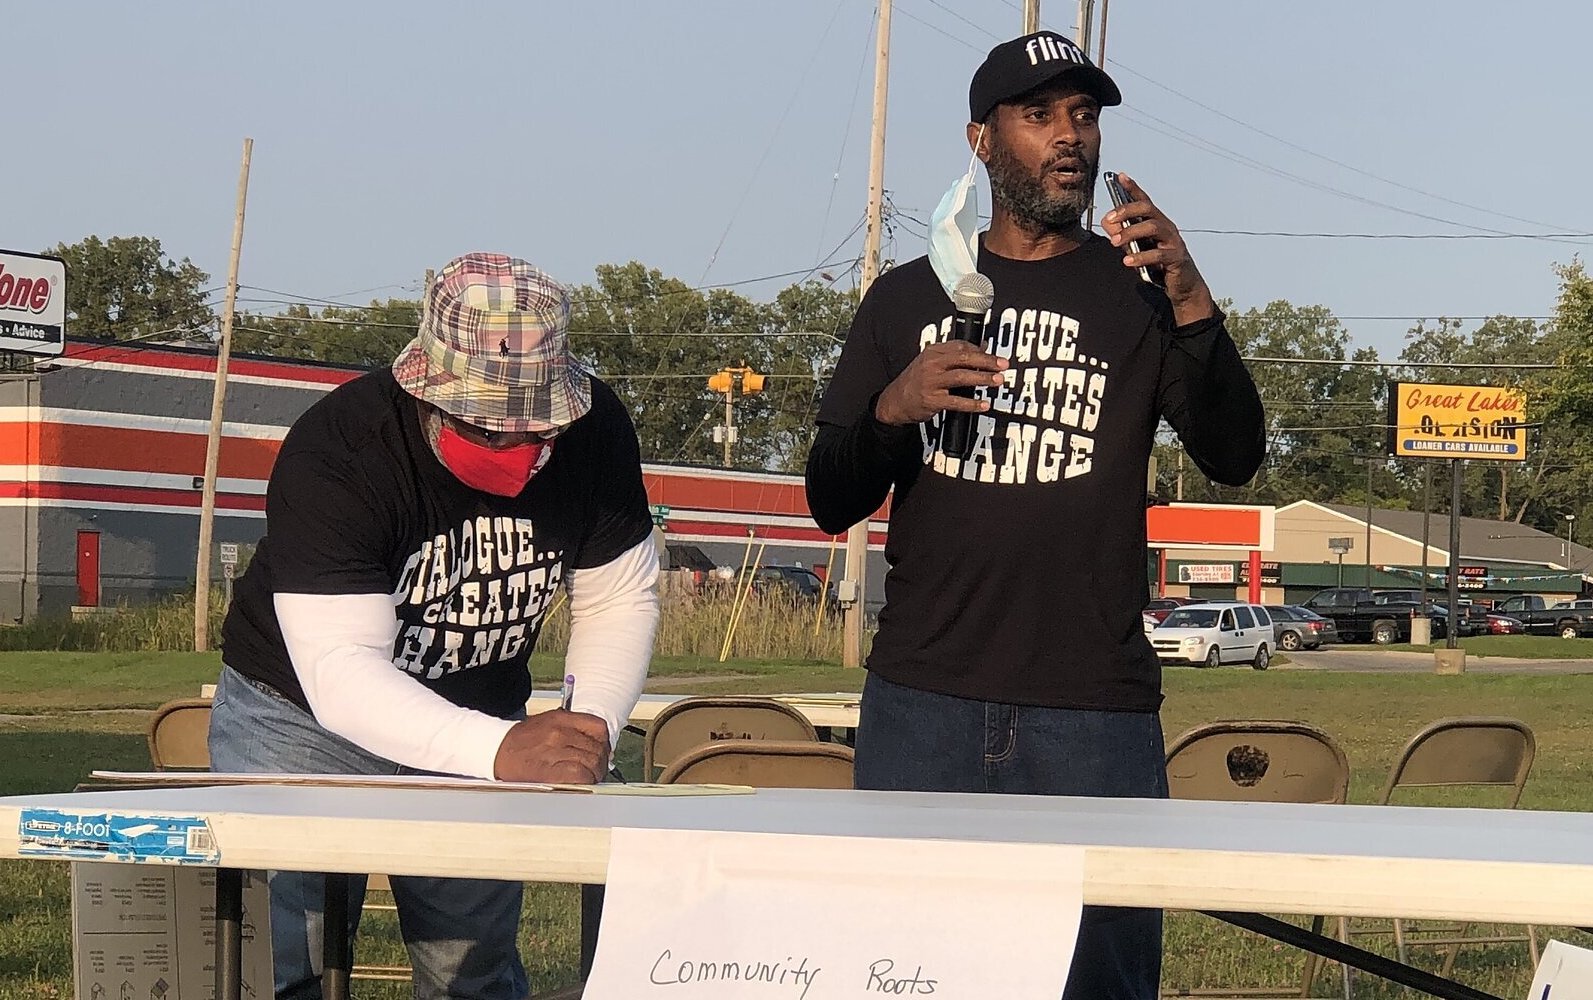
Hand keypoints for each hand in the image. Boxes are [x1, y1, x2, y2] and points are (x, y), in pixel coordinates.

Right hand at [493, 710, 609, 783]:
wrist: (496, 750)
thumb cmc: (522, 739)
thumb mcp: (548, 721)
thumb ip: (572, 727)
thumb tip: (597, 743)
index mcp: (561, 718)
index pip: (599, 727)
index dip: (605, 741)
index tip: (603, 750)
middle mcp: (559, 733)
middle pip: (597, 748)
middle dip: (601, 761)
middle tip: (598, 768)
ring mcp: (554, 751)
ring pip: (591, 763)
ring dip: (595, 774)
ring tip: (591, 777)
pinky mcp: (549, 771)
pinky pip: (579, 776)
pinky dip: (585, 780)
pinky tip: (582, 781)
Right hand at [874, 341, 1007, 425]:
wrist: (894, 401)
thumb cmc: (915, 381)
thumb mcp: (931, 362)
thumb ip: (954, 355)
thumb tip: (982, 347)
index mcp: (933, 352)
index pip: (961, 346)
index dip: (981, 350)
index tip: (995, 356)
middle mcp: (932, 364)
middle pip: (964, 358)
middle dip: (987, 361)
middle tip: (1002, 365)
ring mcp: (931, 382)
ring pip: (962, 377)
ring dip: (982, 378)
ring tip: (997, 381)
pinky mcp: (932, 400)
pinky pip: (956, 401)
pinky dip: (972, 403)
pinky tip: (983, 405)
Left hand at [1100, 173, 1216, 325]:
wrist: (1182, 286)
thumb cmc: (1158, 265)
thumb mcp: (1136, 248)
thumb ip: (1122, 234)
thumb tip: (1107, 221)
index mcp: (1156, 222)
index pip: (1144, 201)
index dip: (1133, 187)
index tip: (1120, 176)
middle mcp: (1166, 226)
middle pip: (1147, 208)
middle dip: (1127, 209)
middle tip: (1110, 218)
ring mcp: (1173, 241)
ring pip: (1153, 227)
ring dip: (1131, 232)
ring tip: (1114, 242)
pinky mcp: (1177, 258)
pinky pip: (1158, 254)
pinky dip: (1141, 257)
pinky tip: (1128, 261)